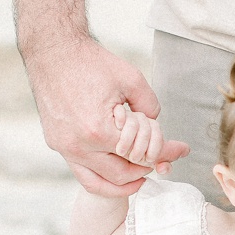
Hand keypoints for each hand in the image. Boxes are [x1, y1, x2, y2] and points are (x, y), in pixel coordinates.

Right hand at [25, 37, 188, 196]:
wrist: (53, 52)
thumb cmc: (90, 63)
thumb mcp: (132, 80)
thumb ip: (150, 108)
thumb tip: (155, 126)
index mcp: (99, 131)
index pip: (140, 154)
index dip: (164, 153)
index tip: (181, 150)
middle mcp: (79, 145)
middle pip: (122, 175)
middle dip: (146, 169)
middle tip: (161, 161)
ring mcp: (64, 147)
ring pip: (99, 182)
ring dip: (123, 182)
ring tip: (142, 174)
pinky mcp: (57, 143)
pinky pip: (81, 172)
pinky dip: (101, 178)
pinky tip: (117, 171)